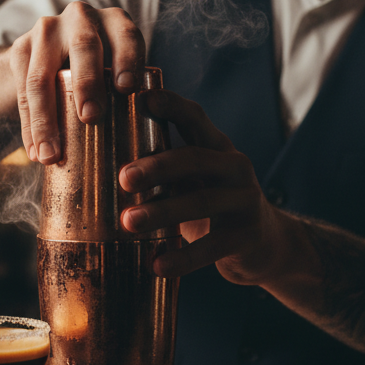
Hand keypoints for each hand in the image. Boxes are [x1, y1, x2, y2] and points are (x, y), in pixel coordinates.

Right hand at [8, 2, 144, 163]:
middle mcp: (81, 18)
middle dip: (87, 83)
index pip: (126, 35)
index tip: (127, 89)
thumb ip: (130, 96)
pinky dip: (29, 127)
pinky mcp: (20, 49)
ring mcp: (46, 31)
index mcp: (114, 22)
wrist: (46, 55)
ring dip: (46, 120)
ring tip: (52, 155)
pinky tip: (35, 152)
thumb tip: (146, 153)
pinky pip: (22, 92)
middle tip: (91, 117)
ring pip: (42, 77)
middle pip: (84, 48)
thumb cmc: (98, 72)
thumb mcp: (117, 70)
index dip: (128, 59)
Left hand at [118, 89, 287, 283]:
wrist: (264, 246)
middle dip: (157, 167)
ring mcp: (245, 200)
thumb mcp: (193, 180)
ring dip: (162, 212)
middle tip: (125, 178)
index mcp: (216, 146)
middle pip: (195, 158)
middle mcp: (235, 167)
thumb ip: (163, 168)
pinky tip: (157, 265)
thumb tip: (100, 162)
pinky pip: (212, 247)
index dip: (170, 105)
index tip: (140, 99)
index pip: (194, 117)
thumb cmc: (212, 207)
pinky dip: (183, 258)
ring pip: (201, 202)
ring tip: (129, 223)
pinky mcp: (248, 236)